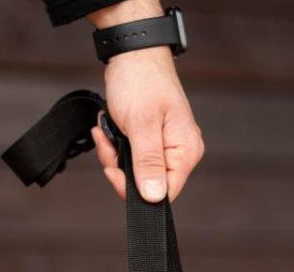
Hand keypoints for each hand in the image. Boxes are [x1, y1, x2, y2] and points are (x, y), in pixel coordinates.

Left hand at [87, 1, 203, 202]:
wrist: (133, 52)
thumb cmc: (141, 81)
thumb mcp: (142, 125)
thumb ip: (148, 163)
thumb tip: (154, 197)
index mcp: (185, 152)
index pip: (163, 193)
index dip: (134, 190)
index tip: (114, 170)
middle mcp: (179, 152)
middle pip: (145, 184)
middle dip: (119, 167)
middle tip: (109, 142)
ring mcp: (164, 147)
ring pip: (133, 172)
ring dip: (112, 155)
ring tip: (107, 130)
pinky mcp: (150, 141)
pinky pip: (129, 157)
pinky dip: (113, 146)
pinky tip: (108, 128)